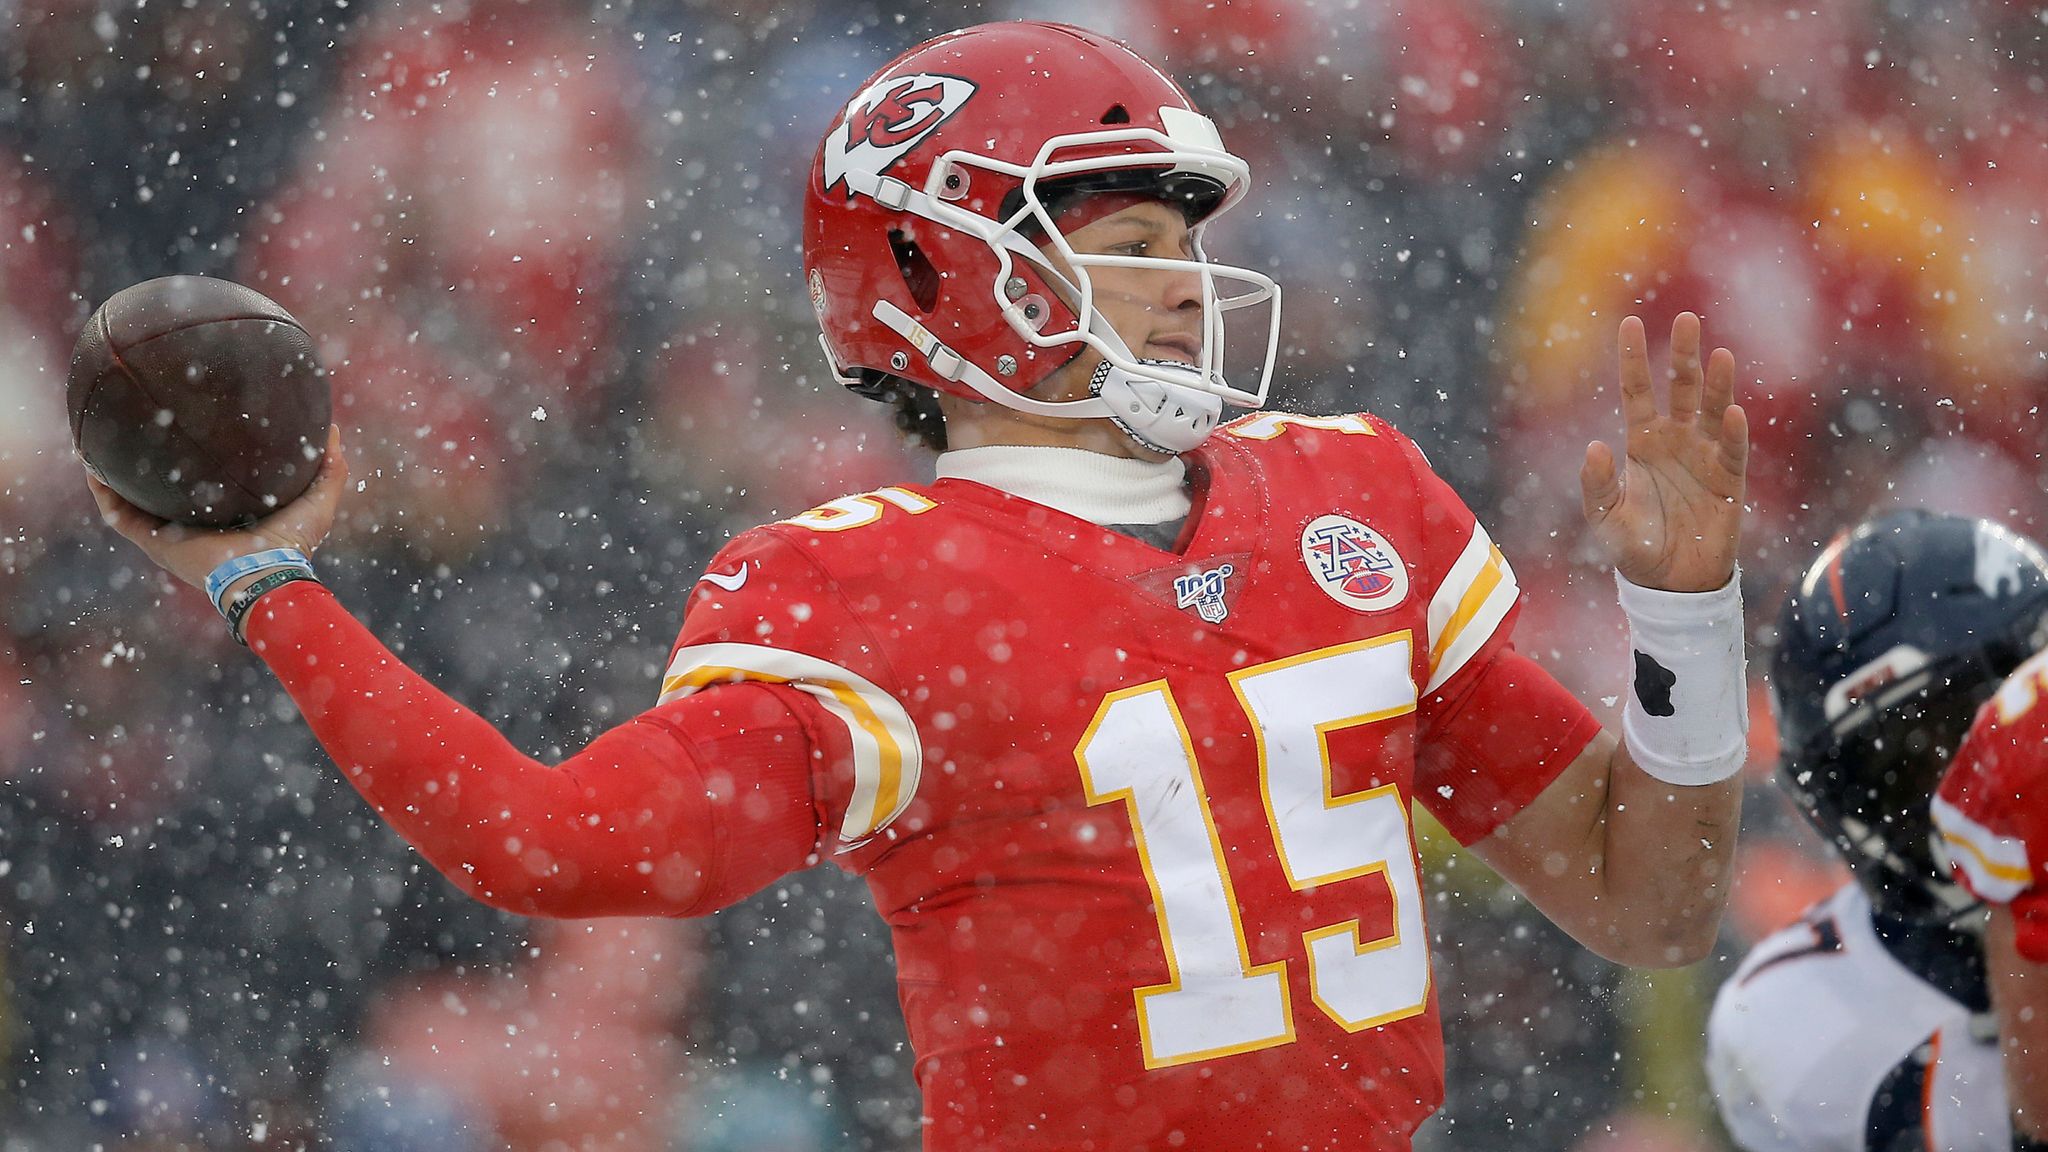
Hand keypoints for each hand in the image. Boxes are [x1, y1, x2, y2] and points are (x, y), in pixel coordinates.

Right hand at [87, 424, 349, 594]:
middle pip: (165, 491)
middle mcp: (195, 525)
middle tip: (139, 428)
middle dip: (150, 465)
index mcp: (228, 516)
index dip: (196, 460)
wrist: (265, 575)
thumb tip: (334, 430)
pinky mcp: (154, 542)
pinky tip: (91, 463)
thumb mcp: (317, 500)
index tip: (191, 429)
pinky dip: (103, 491)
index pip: (207, 486)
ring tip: (98, 441)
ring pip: (132, 501)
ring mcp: (170, 535)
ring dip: (113, 474)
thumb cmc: (293, 545)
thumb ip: (329, 467)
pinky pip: (119, 514)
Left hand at [1580, 313, 1747, 591]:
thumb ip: (1597, 482)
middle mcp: (1674, 440)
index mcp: (1641, 441)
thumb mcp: (1604, 515)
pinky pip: (1730, 451)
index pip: (1636, 391)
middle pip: (1679, 388)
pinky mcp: (1728, 480)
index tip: (1630, 322)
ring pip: (1709, 409)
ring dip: (1715, 383)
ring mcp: (1703, 456)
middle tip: (1686, 319)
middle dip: (1683, 354)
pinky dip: (1730, 432)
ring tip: (1718, 354)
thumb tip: (1595, 445)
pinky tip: (1730, 411)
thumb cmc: (1633, 546)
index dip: (1633, 359)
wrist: (1670, 582)